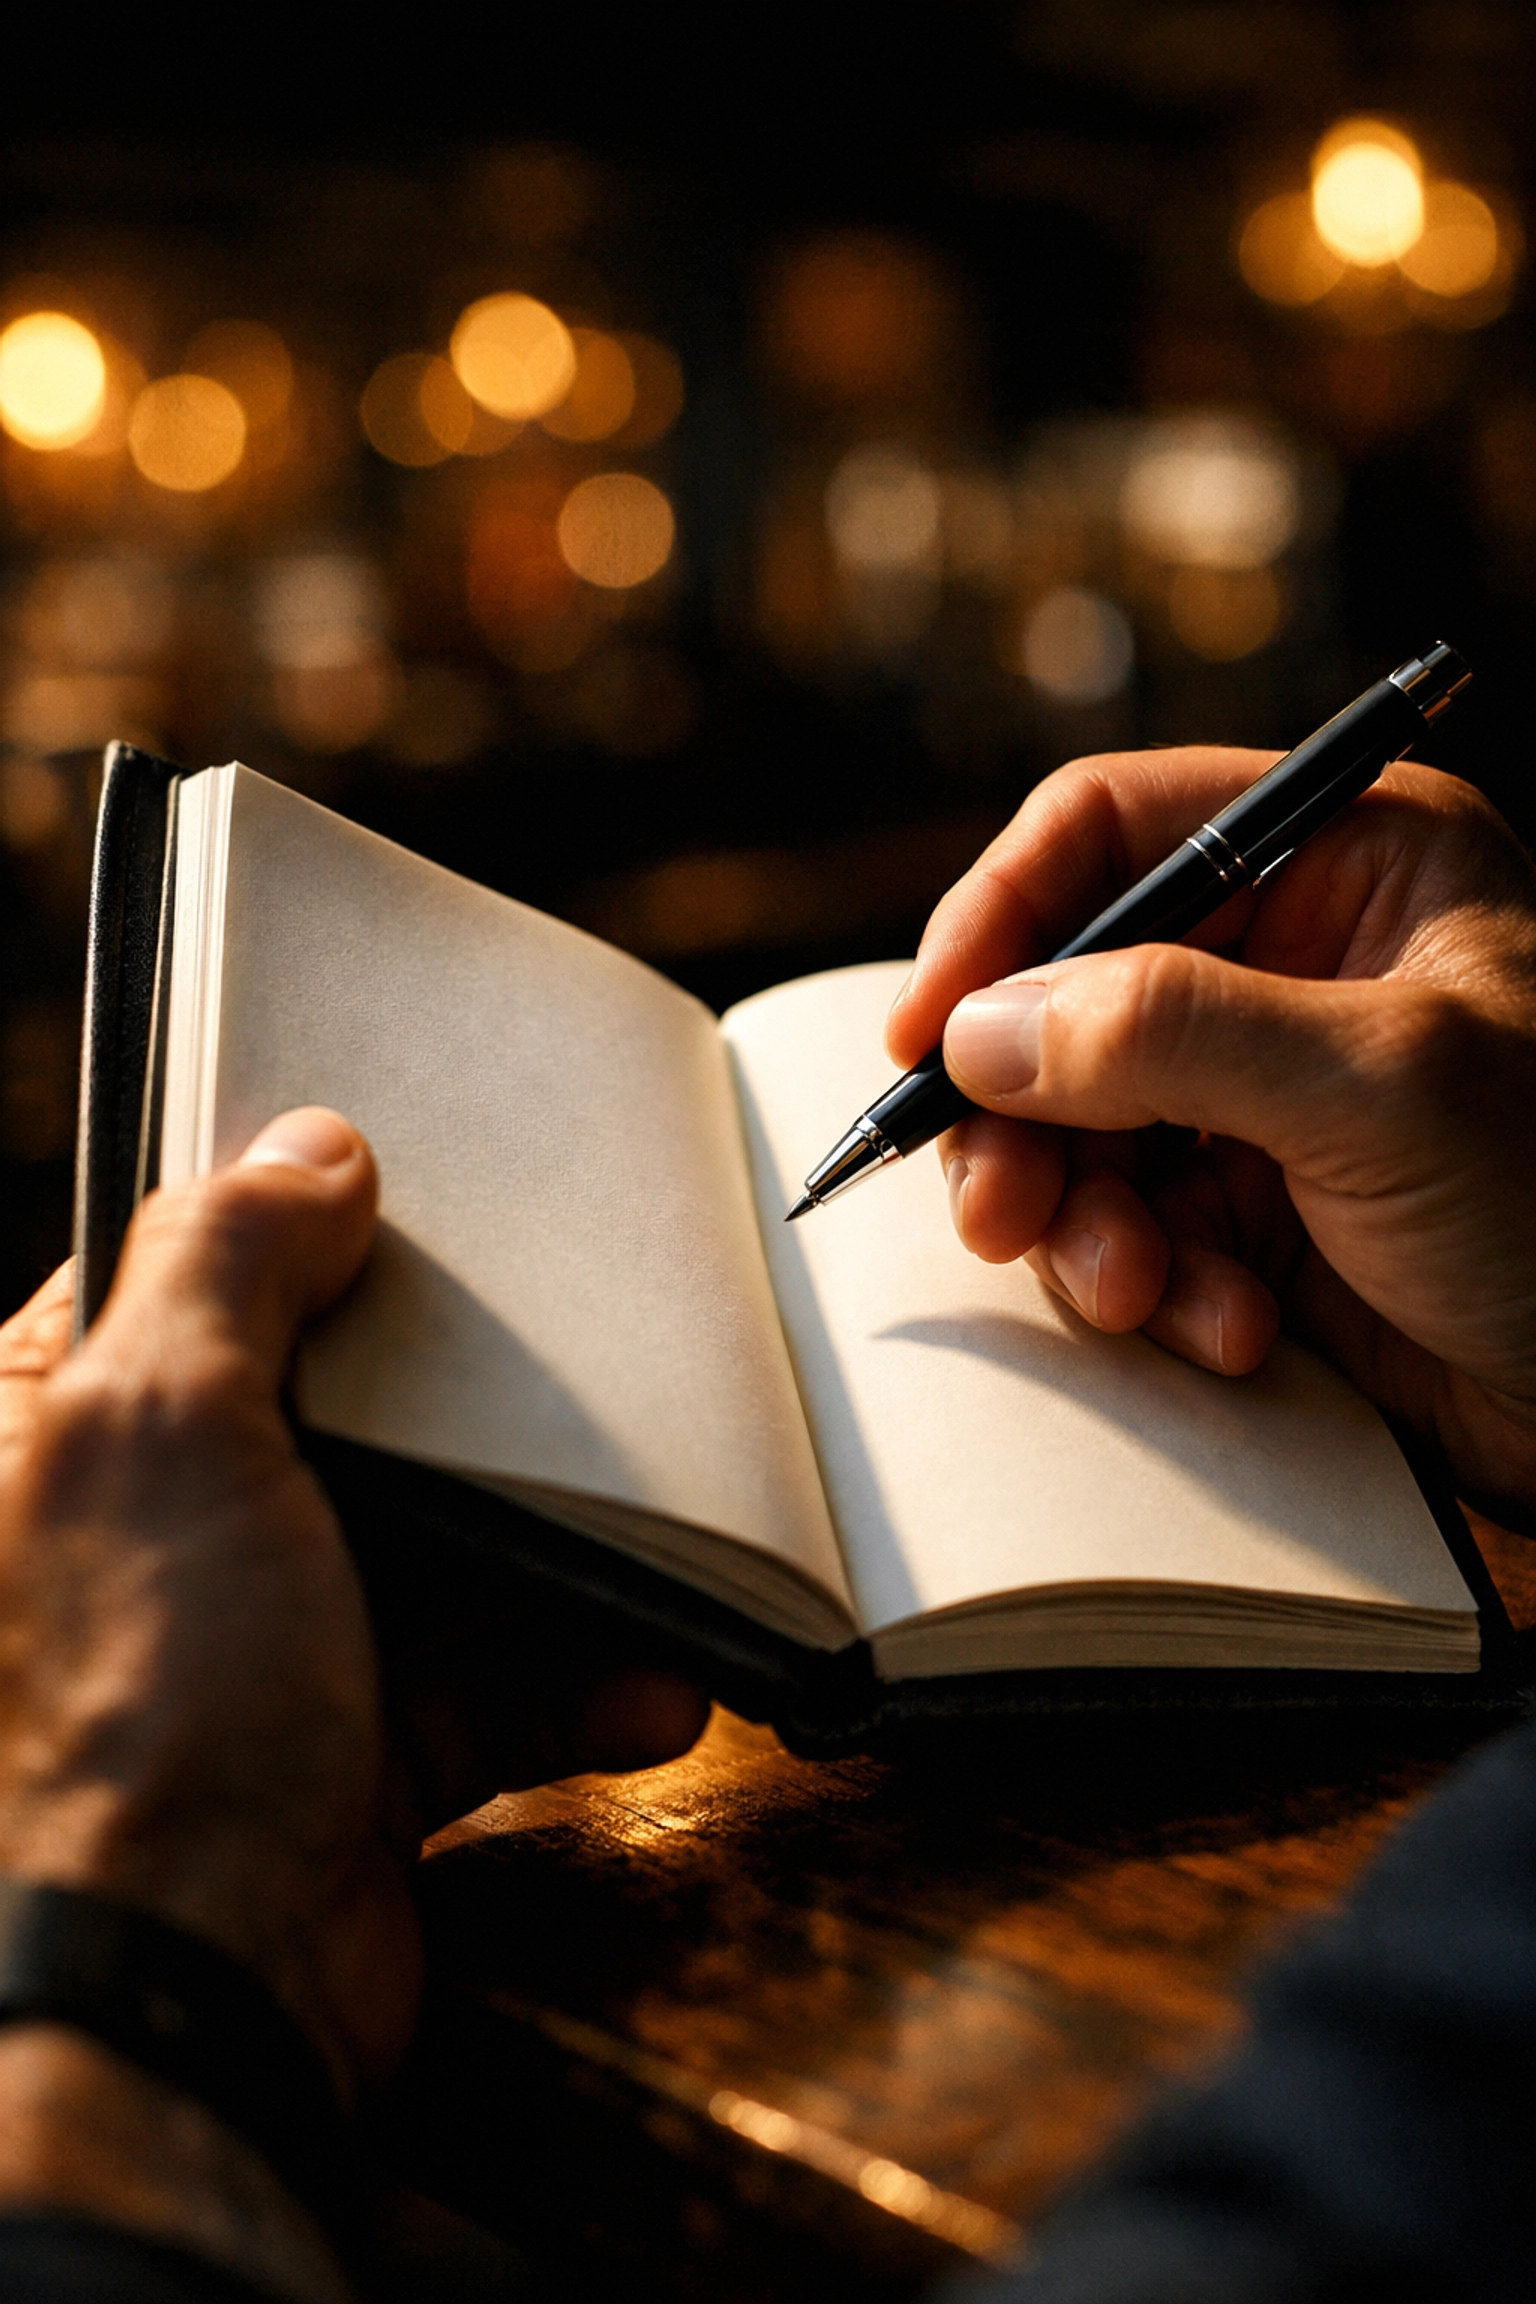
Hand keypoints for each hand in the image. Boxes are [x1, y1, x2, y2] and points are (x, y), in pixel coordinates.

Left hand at [0, 1110, 704, 2290]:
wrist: (194, 2005)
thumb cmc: (145, 1710)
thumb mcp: (164, 1429)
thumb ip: (225, 1263)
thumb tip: (310, 1147)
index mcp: (58, 1442)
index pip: (168, 1281)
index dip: (282, 1223)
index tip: (404, 1180)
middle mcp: (152, 1542)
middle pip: (331, 1404)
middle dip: (456, 1390)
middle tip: (563, 1333)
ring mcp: (258, 1653)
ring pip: (430, 1545)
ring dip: (554, 1549)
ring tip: (658, 1519)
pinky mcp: (353, 1758)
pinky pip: (486, 1686)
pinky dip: (572, 1682)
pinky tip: (650, 1678)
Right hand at [887, 750, 1535, 1529]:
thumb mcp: (1382, 1087)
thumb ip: (1171, 1032)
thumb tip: (977, 1030)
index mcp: (1345, 861)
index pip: (1110, 832)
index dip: (998, 921)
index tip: (924, 1036)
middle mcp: (1290, 962)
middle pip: (1063, 995)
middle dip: (1025, 1118)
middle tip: (1000, 1214)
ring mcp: (1263, 1092)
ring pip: (1074, 1126)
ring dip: (1081, 1224)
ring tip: (1136, 1293)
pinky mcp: (1251, 1212)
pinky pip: (1126, 1227)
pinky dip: (1149, 1287)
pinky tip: (1230, 1332)